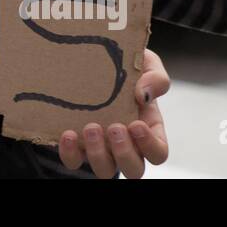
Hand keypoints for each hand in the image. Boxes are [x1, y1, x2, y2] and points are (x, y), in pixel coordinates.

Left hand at [57, 48, 170, 178]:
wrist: (89, 56)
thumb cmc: (125, 65)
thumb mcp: (146, 63)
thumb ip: (155, 76)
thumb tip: (143, 95)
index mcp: (147, 128)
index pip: (158, 152)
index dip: (150, 146)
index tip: (136, 124)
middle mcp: (126, 144)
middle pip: (134, 170)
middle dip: (125, 153)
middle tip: (114, 127)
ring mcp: (101, 147)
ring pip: (105, 170)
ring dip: (98, 154)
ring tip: (90, 127)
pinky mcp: (76, 145)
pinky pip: (73, 161)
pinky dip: (70, 153)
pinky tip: (67, 134)